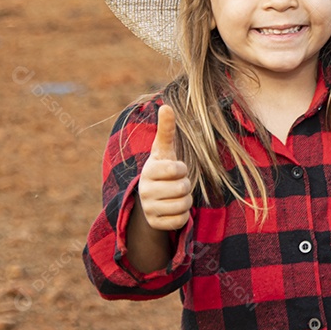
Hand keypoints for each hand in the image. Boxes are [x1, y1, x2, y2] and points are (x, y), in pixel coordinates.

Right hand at [137, 105, 192, 231]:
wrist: (149, 198)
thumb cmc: (161, 169)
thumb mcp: (164, 150)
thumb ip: (166, 130)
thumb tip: (166, 105)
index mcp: (148, 171)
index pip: (176, 169)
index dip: (181, 169)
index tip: (174, 169)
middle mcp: (145, 191)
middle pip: (182, 189)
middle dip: (184, 185)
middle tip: (175, 184)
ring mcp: (149, 209)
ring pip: (183, 205)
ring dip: (185, 200)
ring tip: (175, 195)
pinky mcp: (155, 224)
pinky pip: (180, 221)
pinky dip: (182, 215)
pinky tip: (173, 209)